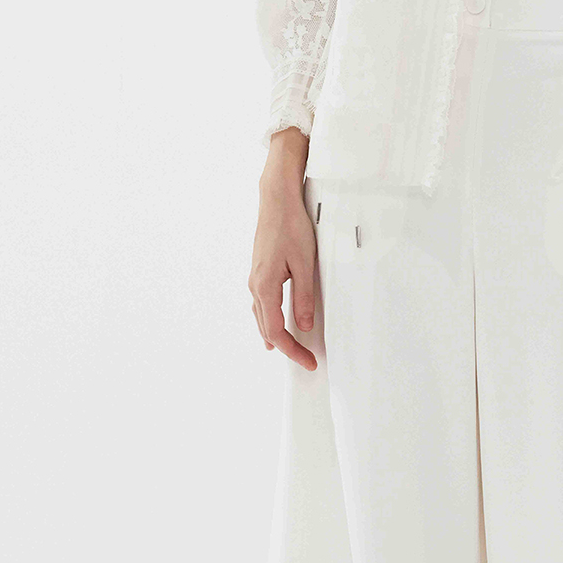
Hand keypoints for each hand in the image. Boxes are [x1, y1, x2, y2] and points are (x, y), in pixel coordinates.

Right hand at [250, 131, 318, 369]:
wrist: (276, 200)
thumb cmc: (292, 227)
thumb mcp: (305, 264)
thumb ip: (304, 297)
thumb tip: (305, 326)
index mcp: (265, 287)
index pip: (276, 331)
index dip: (293, 350)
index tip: (308, 362)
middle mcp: (255, 286)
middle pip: (266, 328)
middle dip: (286, 347)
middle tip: (305, 360)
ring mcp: (254, 278)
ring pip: (261, 317)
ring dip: (275, 335)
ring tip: (288, 349)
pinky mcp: (259, 271)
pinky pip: (261, 304)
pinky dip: (269, 319)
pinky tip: (275, 321)